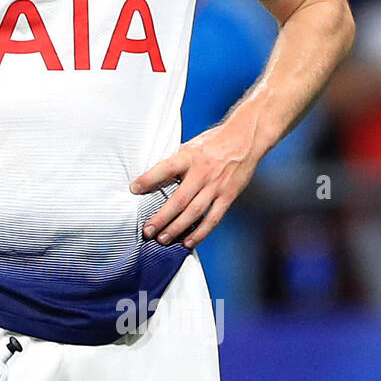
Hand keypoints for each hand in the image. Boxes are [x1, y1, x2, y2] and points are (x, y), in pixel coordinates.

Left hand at [130, 114, 259, 248]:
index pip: (165, 168)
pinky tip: (189, 241)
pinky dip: (201, 232)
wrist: (245, 138)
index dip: (149, 179)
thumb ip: (176, 161)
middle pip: (179, 200)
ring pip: (194, 212)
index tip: (134, 188)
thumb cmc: (215, 141)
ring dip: (177, 228)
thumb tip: (155, 176)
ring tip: (163, 239)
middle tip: (148, 230)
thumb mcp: (191, 145)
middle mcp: (202, 173)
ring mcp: (216, 186)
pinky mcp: (227, 196)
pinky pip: (213, 218)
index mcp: (189, 157)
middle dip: (161, 217)